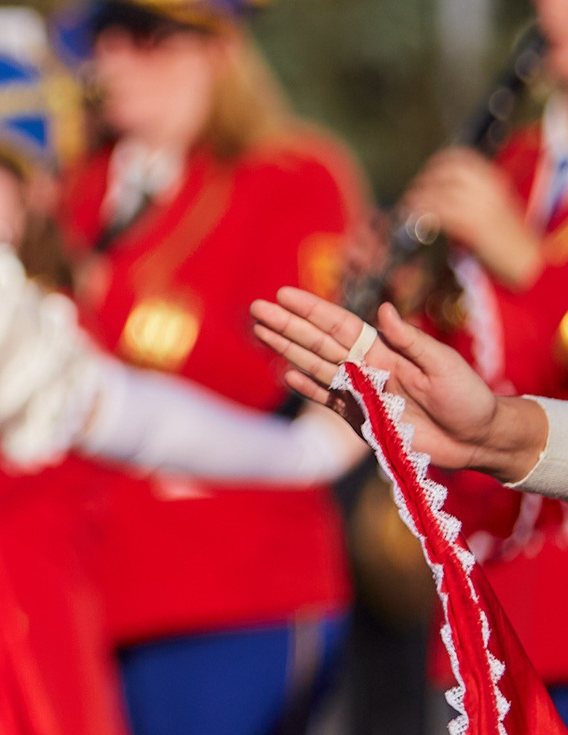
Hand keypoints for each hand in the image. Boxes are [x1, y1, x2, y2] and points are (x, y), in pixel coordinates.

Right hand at [251, 286, 546, 479]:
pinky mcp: (362, 419)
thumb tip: (383, 308)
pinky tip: (287, 373)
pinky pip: (329, 400)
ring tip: (261, 332)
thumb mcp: (442, 364)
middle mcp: (367, 367)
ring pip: (316, 367)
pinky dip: (308, 389)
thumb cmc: (468, 398)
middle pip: (319, 343)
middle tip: (257, 308)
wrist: (477, 440)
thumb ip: (409, 340)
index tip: (284, 294)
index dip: (312, 310)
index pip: (340, 326)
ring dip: (288, 350)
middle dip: (288, 325)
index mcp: (385, 350)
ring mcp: (361, 393)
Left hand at [404, 148, 541, 287]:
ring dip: (418, 197)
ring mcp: (482, 204)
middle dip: (425, 179)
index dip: (439, 161)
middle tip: (414, 190)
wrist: (528, 258)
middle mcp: (489, 188)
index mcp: (495, 180)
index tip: (426, 170)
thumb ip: (472, 193)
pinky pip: (439, 212)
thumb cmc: (509, 235)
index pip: (463, 158)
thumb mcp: (495, 204)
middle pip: (446, 171)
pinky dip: (423, 213)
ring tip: (409, 205)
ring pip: (438, 191)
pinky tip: (417, 217)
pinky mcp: (473, 224)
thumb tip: (439, 188)